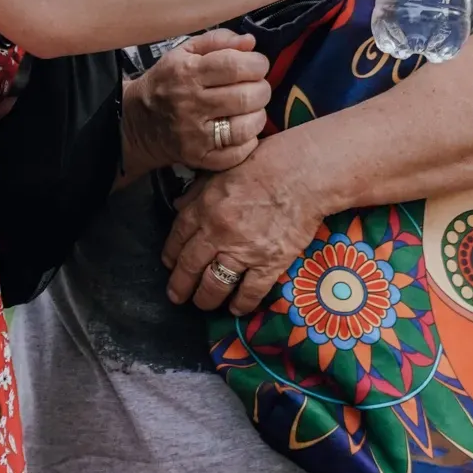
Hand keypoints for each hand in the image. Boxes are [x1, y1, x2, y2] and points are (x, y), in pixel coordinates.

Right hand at [120, 29, 271, 181]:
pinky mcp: (199, 158)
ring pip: (246, 127)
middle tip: (257, 87)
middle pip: (246, 97)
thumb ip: (217, 41)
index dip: (257, 64)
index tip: (258, 65)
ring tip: (251, 109)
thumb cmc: (167, 82)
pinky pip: (238, 153)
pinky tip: (242, 130)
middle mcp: (190, 104)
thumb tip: (250, 42)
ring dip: (258, 115)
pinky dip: (248, 141)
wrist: (137, 122)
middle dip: (261, 89)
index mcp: (186, 73)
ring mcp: (195, 135)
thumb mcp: (184, 52)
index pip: (235, 66)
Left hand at [161, 127, 328, 313]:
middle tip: (176, 296)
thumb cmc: (264, 163)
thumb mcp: (221, 169)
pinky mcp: (270, 263)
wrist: (303, 173)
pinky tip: (236, 309)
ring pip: (215, 285)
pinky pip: (250, 292)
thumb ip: (198, 191)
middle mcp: (218, 233)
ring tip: (203, 304)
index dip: (170, 256)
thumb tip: (179, 205)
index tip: (169, 265)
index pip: (177, 238)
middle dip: (180, 286)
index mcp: (204, 208)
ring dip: (206, 299)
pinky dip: (241, 304)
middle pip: (190, 267)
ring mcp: (244, 251)